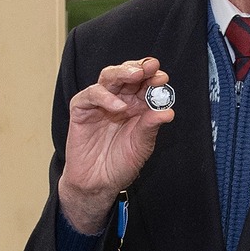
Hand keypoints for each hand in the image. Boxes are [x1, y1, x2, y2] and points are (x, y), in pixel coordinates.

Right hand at [57, 57, 174, 233]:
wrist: (98, 183)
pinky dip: (104, 96)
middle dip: (140, 68)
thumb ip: (151, 126)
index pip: (145, 84)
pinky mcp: (81, 109)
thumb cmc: (120, 163)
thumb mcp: (142, 145)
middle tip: (151, 67)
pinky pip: (90, 95)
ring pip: (108, 77)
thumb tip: (168, 112)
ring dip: (122, 72)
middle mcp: (118, 100)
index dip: (153, 78)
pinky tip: (118, 107)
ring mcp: (99, 103)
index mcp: (136, 106)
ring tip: (137, 75)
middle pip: (127, 75)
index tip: (163, 77)